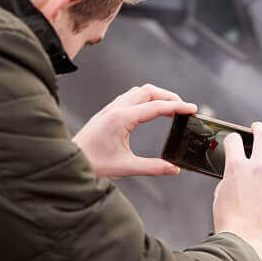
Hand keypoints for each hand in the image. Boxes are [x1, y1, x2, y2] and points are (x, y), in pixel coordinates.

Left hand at [73, 84, 195, 178]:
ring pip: (139, 91)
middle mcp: (116, 109)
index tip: (192, 109)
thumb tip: (174, 169)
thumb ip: (153, 167)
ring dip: (156, 95)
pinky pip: (130, 97)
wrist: (69, 160)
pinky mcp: (107, 112)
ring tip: (170, 108)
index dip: (177, 107)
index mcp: (122, 119)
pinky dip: (145, 99)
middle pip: (148, 91)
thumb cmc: (93, 164)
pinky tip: (150, 110)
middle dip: (169, 96)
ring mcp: (110, 108)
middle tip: (183, 108)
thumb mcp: (125, 168)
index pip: (156, 107)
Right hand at [212, 122, 261, 260]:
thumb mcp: (220, 193)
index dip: (234, 140)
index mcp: (236, 167)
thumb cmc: (229, 222)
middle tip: (258, 129)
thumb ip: (231, 176)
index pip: (235, 139)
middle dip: (259, 129)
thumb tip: (238, 169)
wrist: (244, 243)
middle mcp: (258, 168)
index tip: (237, 142)